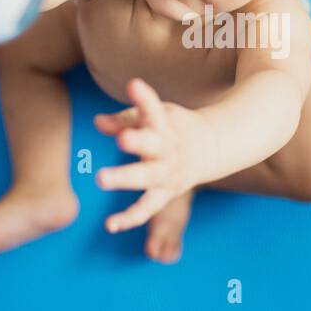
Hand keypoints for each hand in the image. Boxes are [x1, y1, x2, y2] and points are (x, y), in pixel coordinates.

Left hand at [93, 77, 210, 232]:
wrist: (212, 147)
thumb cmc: (173, 127)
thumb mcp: (155, 116)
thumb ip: (126, 118)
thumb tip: (98, 122)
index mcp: (165, 124)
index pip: (155, 109)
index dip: (144, 97)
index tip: (134, 85)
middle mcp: (168, 149)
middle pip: (153, 145)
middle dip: (137, 142)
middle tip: (122, 139)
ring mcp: (168, 173)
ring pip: (148, 179)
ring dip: (126, 178)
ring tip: (101, 178)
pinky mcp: (165, 194)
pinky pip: (147, 209)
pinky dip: (129, 218)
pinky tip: (110, 225)